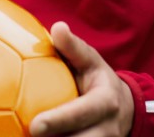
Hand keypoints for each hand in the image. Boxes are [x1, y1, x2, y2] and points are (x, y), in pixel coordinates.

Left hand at [29, 22, 134, 136]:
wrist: (124, 108)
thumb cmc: (98, 78)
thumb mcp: (90, 60)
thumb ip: (73, 47)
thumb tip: (57, 27)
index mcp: (104, 102)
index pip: (81, 113)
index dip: (59, 120)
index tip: (35, 125)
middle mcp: (106, 128)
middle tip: (29, 136)